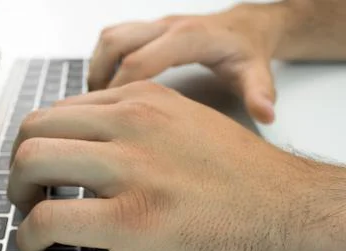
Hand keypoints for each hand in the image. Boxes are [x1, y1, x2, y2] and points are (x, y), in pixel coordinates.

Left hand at [7, 81, 312, 250]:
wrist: (284, 211)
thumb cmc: (238, 177)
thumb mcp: (181, 126)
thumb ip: (133, 129)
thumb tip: (88, 148)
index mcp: (141, 100)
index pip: (59, 110)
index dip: (40, 142)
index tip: (42, 166)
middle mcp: (131, 124)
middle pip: (35, 129)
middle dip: (19, 164)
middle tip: (27, 189)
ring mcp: (130, 168)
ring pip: (32, 162)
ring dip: (18, 192)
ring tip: (31, 212)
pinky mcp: (131, 218)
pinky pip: (50, 217)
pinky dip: (29, 233)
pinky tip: (36, 243)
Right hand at [88, 3, 288, 123]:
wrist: (247, 27)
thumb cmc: (248, 51)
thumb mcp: (256, 72)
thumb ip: (259, 93)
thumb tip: (265, 114)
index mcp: (188, 38)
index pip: (139, 61)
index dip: (118, 89)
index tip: (107, 116)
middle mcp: (167, 26)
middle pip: (115, 42)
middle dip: (98, 76)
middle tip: (93, 109)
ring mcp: (156, 26)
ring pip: (110, 37)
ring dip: (97, 67)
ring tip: (96, 100)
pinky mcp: (150, 30)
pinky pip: (115, 39)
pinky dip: (104, 61)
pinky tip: (108, 87)